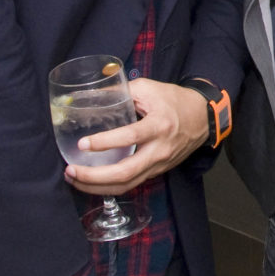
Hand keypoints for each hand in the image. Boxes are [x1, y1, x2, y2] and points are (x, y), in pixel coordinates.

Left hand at [66, 78, 208, 195]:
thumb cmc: (174, 100)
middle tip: (71, 170)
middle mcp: (159, 149)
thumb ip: (118, 91)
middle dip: (94, 176)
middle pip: (125, 173)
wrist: (203, 117)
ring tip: (74, 179)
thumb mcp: (148, 88)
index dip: (104, 142)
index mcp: (159, 125)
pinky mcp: (157, 172)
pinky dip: (109, 187)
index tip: (83, 144)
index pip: (130, 137)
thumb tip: (86, 95)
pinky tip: (92, 182)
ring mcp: (159, 164)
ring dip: (97, 186)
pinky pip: (131, 185)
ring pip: (126, 185)